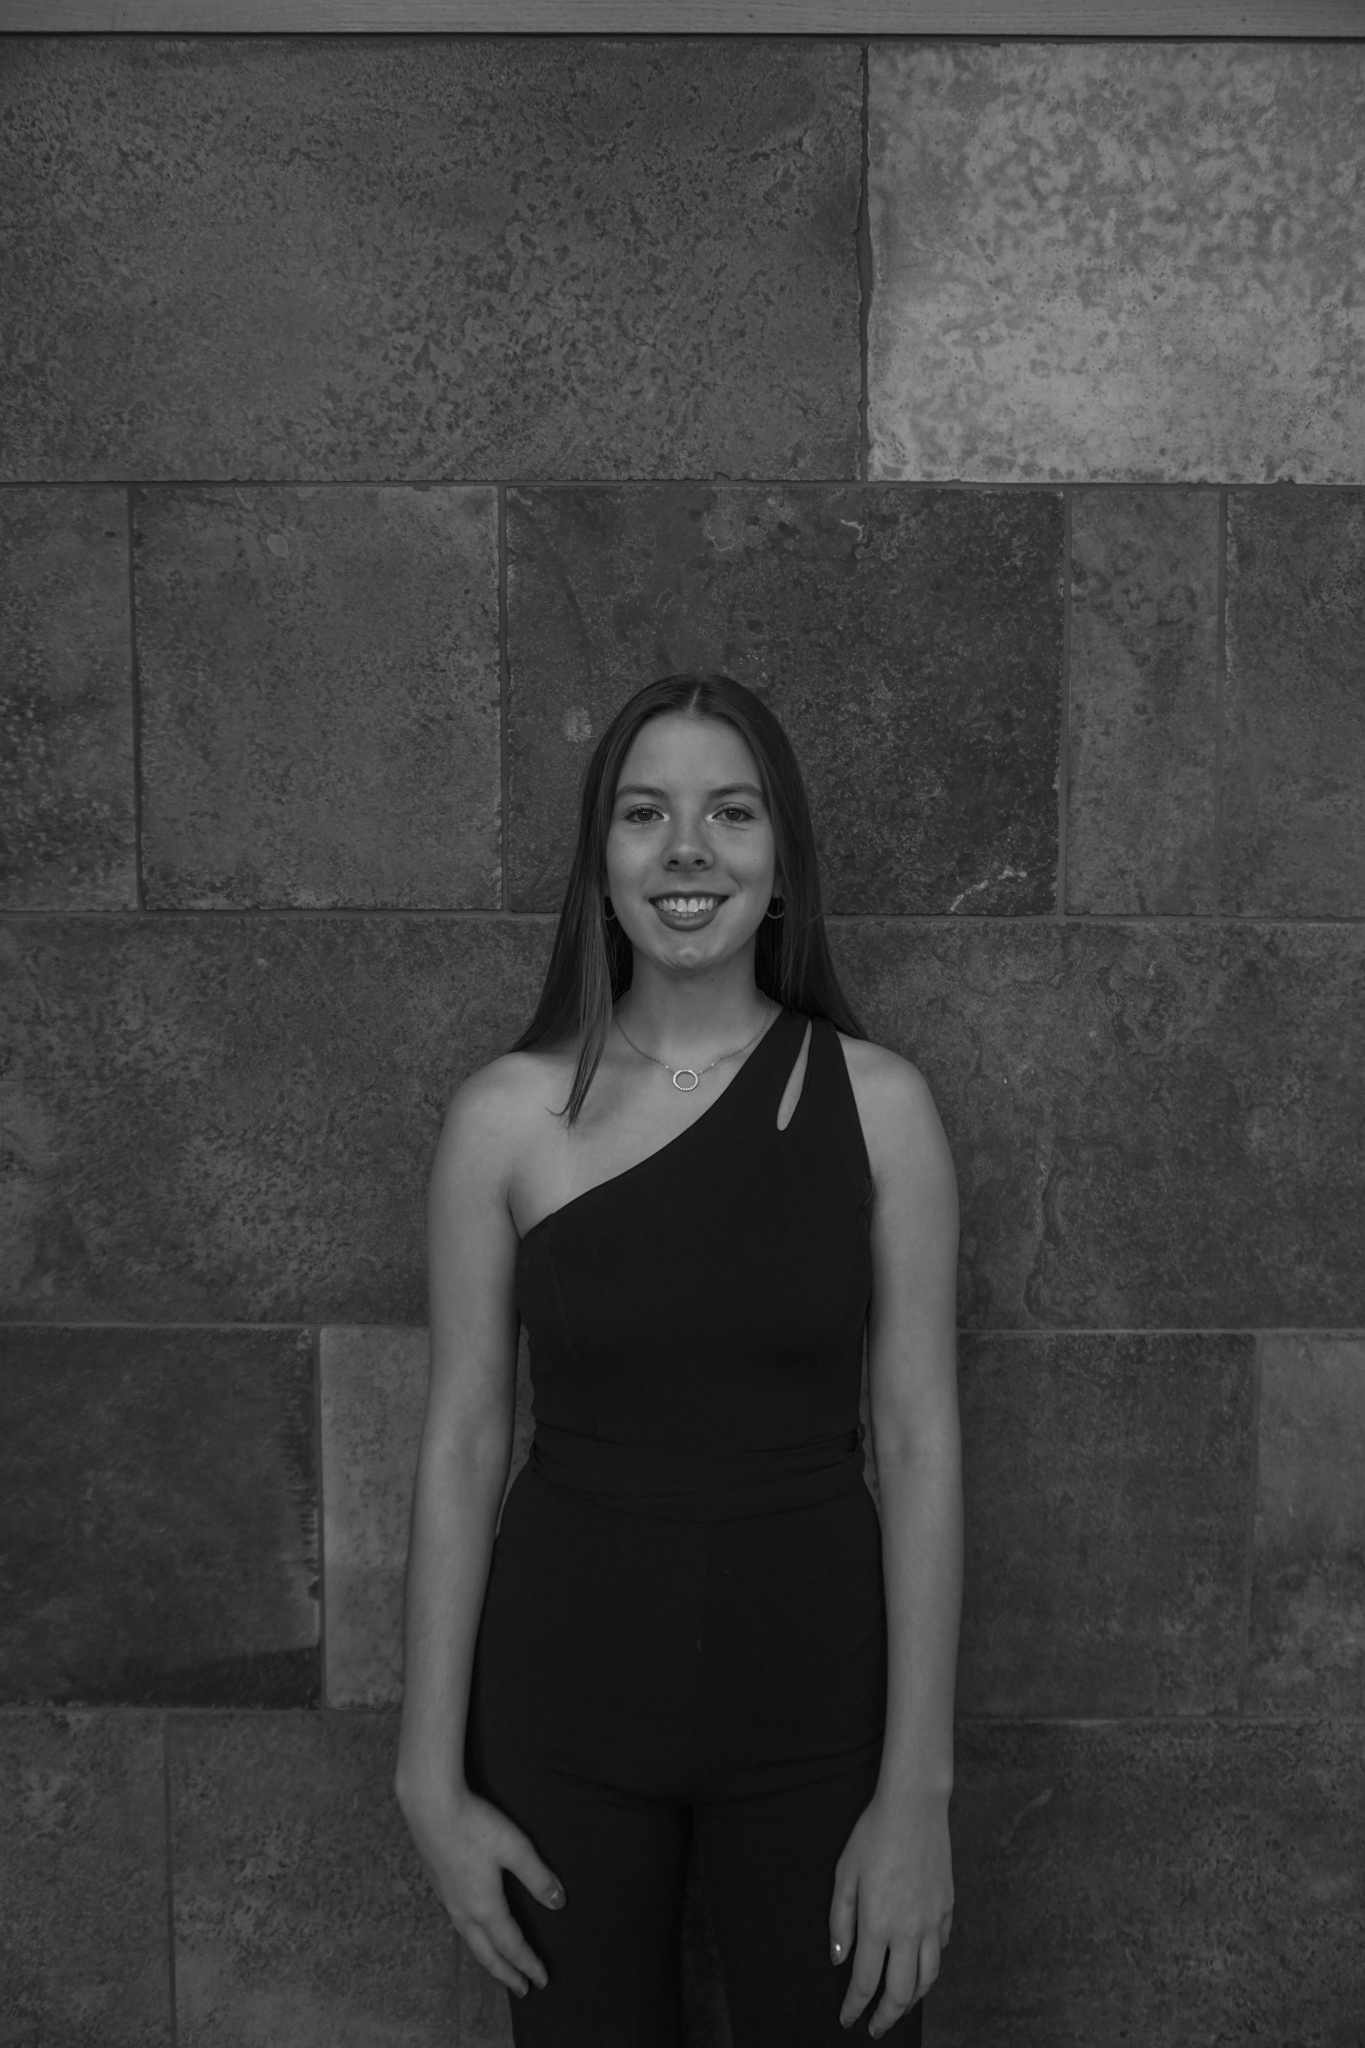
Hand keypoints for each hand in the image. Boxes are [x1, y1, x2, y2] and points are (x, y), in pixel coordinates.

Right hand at [396, 1777, 565, 1997]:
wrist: (430, 1807)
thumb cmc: (475, 1825)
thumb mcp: (515, 1848)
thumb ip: (538, 1877)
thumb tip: (558, 1903)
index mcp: (485, 1906)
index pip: (512, 1945)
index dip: (528, 1964)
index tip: (542, 1980)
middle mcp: (464, 1911)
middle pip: (487, 1954)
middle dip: (507, 1973)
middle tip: (522, 1989)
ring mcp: (448, 1900)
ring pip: (471, 1942)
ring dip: (489, 1960)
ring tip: (500, 1968)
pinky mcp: (439, 1886)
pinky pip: (460, 1928)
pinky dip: (474, 1942)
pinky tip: (475, 1931)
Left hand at [829, 1790, 952, 2036]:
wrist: (914, 1807)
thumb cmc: (874, 1835)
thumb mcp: (844, 1874)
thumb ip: (840, 1921)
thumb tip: (839, 1959)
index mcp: (878, 1924)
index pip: (865, 1982)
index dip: (854, 2007)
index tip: (848, 2020)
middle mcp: (909, 1931)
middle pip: (901, 1993)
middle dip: (887, 2017)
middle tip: (876, 2027)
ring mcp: (933, 1921)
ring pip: (927, 1979)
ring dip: (912, 1999)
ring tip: (899, 2005)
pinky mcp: (947, 1908)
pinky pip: (940, 1951)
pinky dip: (929, 1967)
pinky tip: (919, 1964)